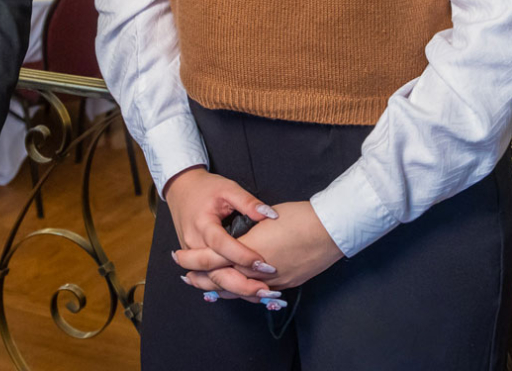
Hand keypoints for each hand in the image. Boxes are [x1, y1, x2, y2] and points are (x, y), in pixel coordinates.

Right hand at [165, 167, 279, 304]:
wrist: (181, 189)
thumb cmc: (206, 188)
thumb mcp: (228, 188)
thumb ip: (248, 202)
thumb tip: (270, 215)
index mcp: (203, 224)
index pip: (222, 245)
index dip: (242, 256)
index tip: (264, 262)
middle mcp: (194, 243)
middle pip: (213, 271)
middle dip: (240, 283)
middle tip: (265, 289)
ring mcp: (191, 254)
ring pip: (211, 280)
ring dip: (235, 290)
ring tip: (260, 295)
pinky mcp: (194, 259)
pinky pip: (209, 277)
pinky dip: (227, 288)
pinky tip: (247, 293)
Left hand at [181, 201, 341, 304]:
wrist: (331, 229)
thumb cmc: (299, 217)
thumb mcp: (266, 218)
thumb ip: (248, 231)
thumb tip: (237, 237)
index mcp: (249, 249)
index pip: (213, 259)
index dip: (194, 260)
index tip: (180, 259)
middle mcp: (258, 270)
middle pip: (222, 280)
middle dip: (202, 280)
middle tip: (186, 278)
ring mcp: (273, 281)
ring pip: (240, 291)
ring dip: (221, 289)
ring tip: (205, 288)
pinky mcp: (286, 284)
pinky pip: (258, 294)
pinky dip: (244, 293)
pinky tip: (238, 291)